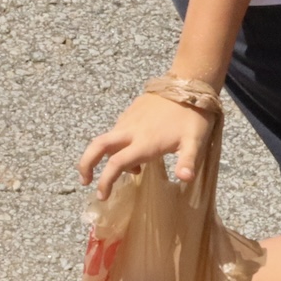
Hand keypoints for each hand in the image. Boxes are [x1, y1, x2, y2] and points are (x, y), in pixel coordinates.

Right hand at [76, 93, 215, 197]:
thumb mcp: (195, 141)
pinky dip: (117, 145)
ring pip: (108, 139)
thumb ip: (188, 161)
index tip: (102, 196)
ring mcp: (128, 120)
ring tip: (126, 170)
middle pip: (97, 146)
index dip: (106, 181)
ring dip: (106, 156)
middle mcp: (131, 131)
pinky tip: (133, 150)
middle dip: (86, 164)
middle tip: (85, 181)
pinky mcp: (130, 112)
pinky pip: (117, 131)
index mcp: (144, 142)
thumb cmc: (193, 116)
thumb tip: (185, 179)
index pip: (116, 164)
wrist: (188, 83)